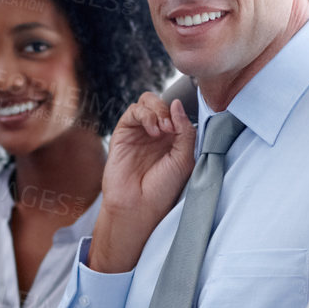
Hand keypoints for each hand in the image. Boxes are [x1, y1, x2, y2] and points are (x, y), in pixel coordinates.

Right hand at [88, 94, 196, 272]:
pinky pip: (133, 111)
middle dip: (167, 109)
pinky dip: (145, 115)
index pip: (177, 112)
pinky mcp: (123, 133)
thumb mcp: (184, 159)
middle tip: (170, 127)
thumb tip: (177, 104)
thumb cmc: (162, 189)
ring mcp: (139, 132)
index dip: (181, 113)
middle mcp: (156, 134)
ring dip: (157, 110)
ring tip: (162, 129)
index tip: (182, 126)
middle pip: (162, 103)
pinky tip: (152, 131)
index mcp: (174, 139)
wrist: (138, 205)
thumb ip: (185, 130)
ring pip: (147, 102)